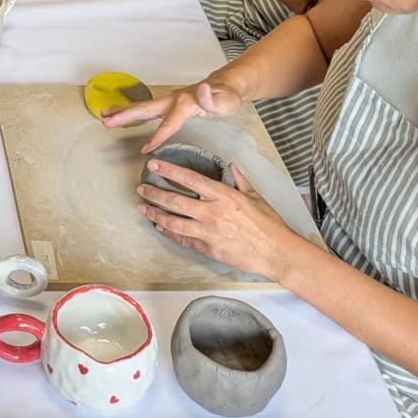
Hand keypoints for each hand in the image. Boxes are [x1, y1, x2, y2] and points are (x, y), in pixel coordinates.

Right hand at [101, 76, 244, 153]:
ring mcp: (168, 100)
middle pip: (144, 109)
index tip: (145, 149)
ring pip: (141, 107)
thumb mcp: (225, 100)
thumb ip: (211, 98)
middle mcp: (172, 100)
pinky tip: (121, 114)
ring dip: (122, 111)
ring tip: (103, 115)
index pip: (168, 123)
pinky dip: (130, 110)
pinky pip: (146, 108)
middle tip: (106, 121)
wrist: (225, 85)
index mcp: (184, 103)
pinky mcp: (168, 103)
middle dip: (124, 116)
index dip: (157, 137)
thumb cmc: (226, 96)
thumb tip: (202, 90)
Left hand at [136, 159, 297, 280]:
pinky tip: (160, 227)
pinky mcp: (208, 249)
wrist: (276, 252)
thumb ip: (239, 180)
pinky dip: (169, 232)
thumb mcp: (255, 196)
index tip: (154, 165)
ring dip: (156, 214)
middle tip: (142, 188)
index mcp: (223, 195)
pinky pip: (183, 239)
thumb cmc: (268, 225)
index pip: (189, 178)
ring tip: (144, 207)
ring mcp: (208, 232)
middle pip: (175, 200)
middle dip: (154, 193)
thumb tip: (232, 165)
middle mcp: (212, 212)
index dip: (169, 170)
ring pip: (174, 222)